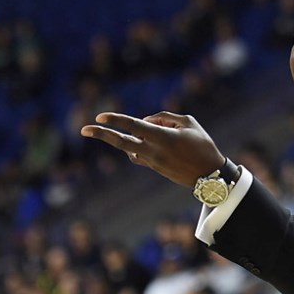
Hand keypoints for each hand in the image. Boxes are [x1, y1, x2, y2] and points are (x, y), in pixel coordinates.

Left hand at [81, 111, 225, 187]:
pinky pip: (137, 155)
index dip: (116, 120)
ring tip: (120, 132)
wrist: (210, 177)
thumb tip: (146, 120)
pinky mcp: (153, 168)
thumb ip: (165, 117)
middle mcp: (153, 151)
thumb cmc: (203, 145)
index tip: (100, 116)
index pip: (133, 126)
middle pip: (122, 142)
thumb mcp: (189, 122)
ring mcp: (152, 162)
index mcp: (162, 137)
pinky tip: (138, 140)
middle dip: (102, 135)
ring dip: (122, 138)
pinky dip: (135, 145)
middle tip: (84, 129)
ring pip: (129, 148)